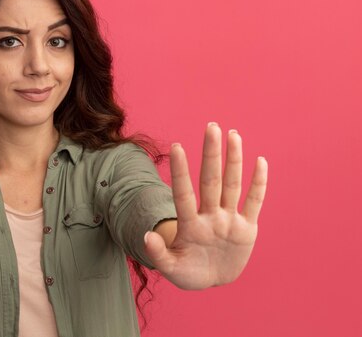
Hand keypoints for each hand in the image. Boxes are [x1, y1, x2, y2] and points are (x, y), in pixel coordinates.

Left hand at [144, 123, 267, 289]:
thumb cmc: (187, 272)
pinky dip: (259, 184)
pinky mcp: (246, 229)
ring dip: (234, 160)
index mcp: (190, 225)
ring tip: (233, 134)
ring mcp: (228, 220)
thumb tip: (146, 236)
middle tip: (211, 126)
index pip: (183, 193)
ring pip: (232, 185)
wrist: (211, 280)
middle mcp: (210, 217)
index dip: (180, 171)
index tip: (177, 147)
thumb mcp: (171, 268)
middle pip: (211, 180)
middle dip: (211, 154)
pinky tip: (260, 161)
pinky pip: (254, 203)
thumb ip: (158, 254)